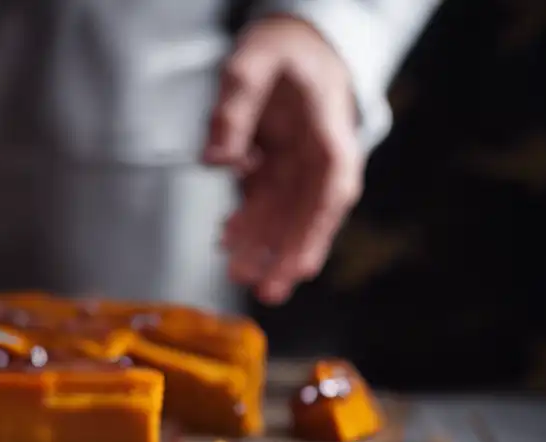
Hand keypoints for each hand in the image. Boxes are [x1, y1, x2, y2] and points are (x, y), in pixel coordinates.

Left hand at [205, 16, 362, 303]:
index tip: (303, 265)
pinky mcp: (276, 174)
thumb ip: (234, 105)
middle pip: (307, 216)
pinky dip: (246, 227)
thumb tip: (216, 159)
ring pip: (283, 219)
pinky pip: (263, 208)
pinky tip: (226, 241)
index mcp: (327, 132)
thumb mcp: (256, 60)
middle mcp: (317, 159)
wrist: (294, 45)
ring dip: (262, 249)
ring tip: (237, 273)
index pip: (330, 189)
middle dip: (287, 257)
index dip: (315, 231)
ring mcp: (297, 169)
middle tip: (267, 292)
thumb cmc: (282, 51)